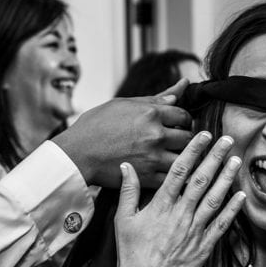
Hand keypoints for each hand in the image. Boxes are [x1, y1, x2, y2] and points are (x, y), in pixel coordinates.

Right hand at [52, 79, 193, 187]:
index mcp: (151, 113)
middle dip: (184, 139)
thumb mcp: (123, 105)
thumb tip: (180, 88)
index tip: (178, 125)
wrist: (76, 153)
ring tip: (172, 156)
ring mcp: (153, 158)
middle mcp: (156, 135)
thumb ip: (155, 99)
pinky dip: (172, 175)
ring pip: (184, 159)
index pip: (184, 116)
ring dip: (181, 157)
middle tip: (176, 142)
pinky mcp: (147, 178)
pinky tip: (165, 171)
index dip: (183, 120)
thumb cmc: (95, 126)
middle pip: (188, 138)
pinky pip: (172, 178)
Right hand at [112, 131, 244, 266]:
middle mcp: (180, 215)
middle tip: (228, 139)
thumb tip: (126, 165)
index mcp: (161, 205)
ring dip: (227, 178)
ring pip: (215, 199)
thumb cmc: (131, 253)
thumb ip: (128, 190)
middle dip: (215, 157)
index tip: (203, 135)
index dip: (193, 150)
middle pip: (201, 180)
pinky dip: (233, 210)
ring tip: (236, 160)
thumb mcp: (123, 219)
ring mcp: (194, 231)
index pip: (179, 170)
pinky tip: (242, 196)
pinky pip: (222, 225)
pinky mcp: (204, 247)